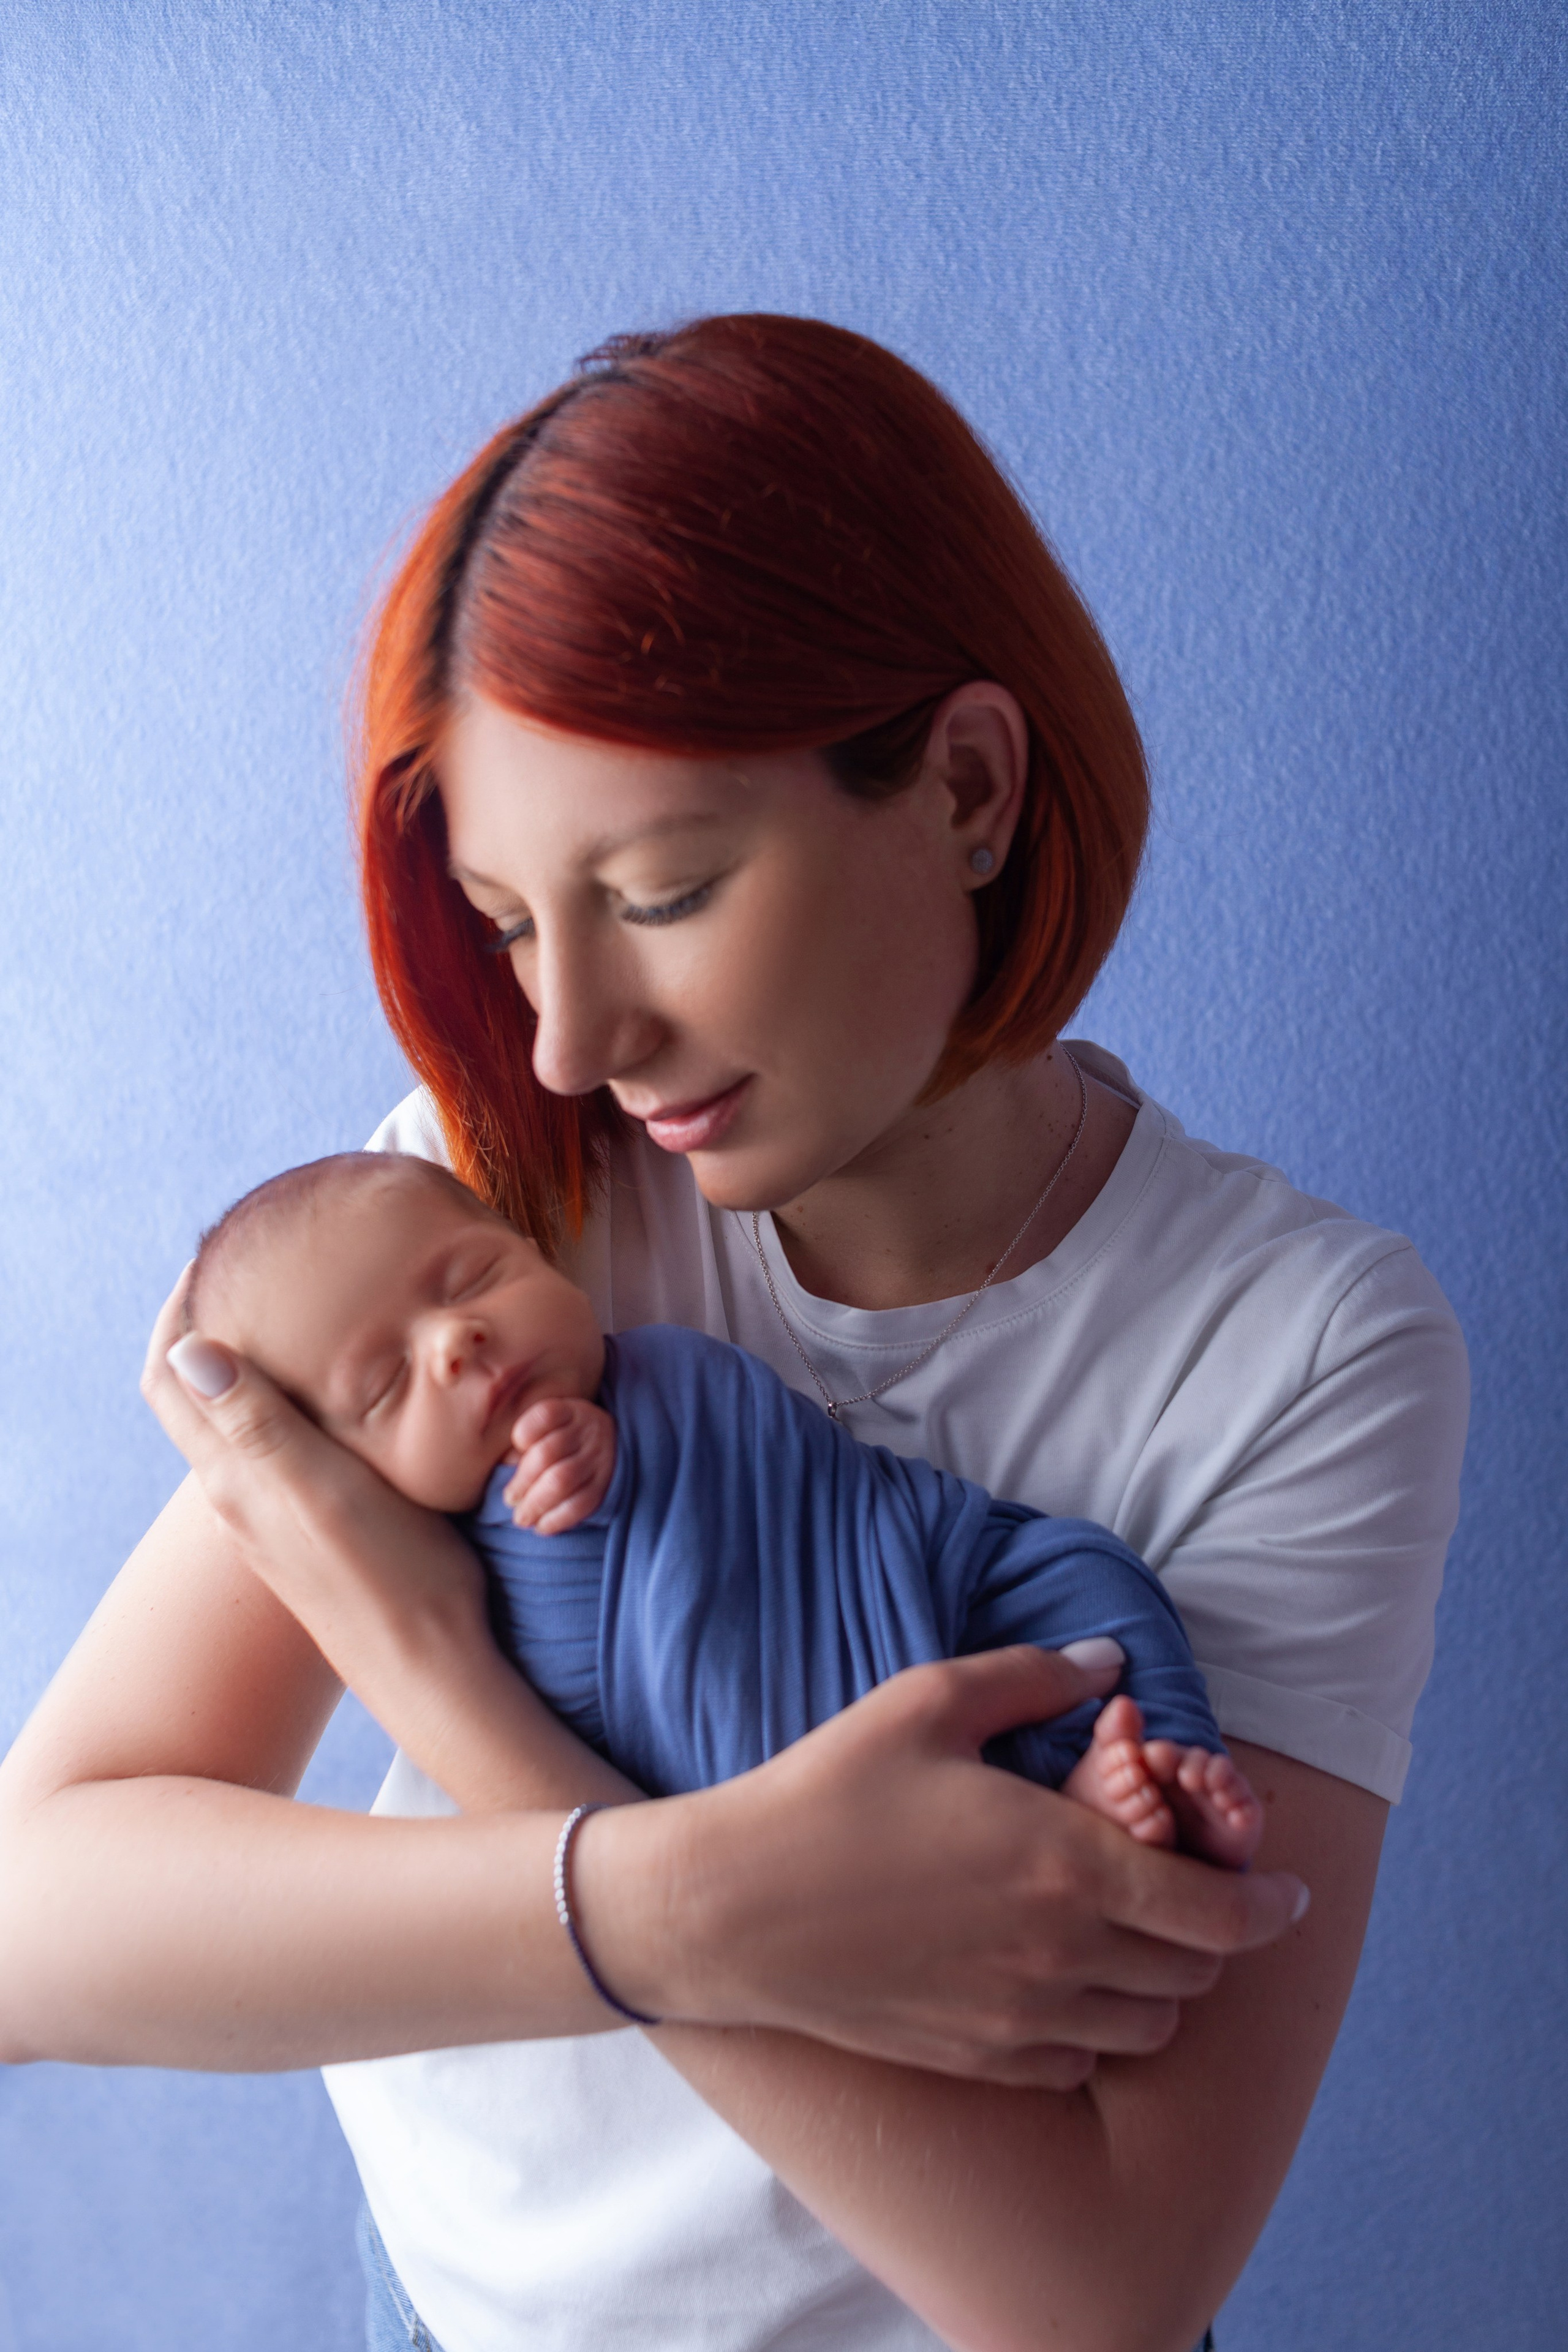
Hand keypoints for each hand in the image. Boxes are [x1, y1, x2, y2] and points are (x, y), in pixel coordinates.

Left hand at [145, 1269, 489, 1686]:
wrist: (426, 1666)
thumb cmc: (384, 1575)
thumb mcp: (318, 1487)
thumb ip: (256, 1420)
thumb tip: (189, 1348)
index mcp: (235, 1478)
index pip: (169, 1381)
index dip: (174, 1313)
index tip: (206, 1258)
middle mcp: (241, 1498)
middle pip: (194, 1399)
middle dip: (206, 1330)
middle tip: (247, 1274)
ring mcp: (274, 1520)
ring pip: (235, 1427)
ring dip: (244, 1368)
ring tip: (286, 1320)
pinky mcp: (310, 1534)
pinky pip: (274, 1454)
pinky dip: (282, 1408)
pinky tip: (328, 1401)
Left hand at [502, 1397, 615, 1533]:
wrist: (609, 1446)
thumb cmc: (563, 1438)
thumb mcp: (548, 1428)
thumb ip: (526, 1442)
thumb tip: (506, 1466)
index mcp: (569, 1411)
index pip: (545, 1415)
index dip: (523, 1433)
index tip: (516, 1448)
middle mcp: (588, 1431)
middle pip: (547, 1453)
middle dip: (522, 1481)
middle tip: (509, 1499)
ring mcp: (599, 1458)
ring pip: (561, 1481)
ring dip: (535, 1503)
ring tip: (521, 1517)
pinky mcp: (605, 1484)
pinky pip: (580, 1504)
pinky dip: (557, 1519)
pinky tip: (542, 1526)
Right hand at [581, 1646, 1308, 2088]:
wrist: (734, 1908)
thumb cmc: (831, 1792)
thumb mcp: (931, 1701)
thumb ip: (1036, 1677)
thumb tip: (1113, 1664)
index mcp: (1071, 1866)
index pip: (1221, 1910)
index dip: (1273, 1905)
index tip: (1290, 1893)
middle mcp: (1065, 1956)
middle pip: (1197, 1974)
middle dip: (1214, 1935)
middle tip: (1191, 1892)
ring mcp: (1022, 2017)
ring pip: (1148, 2027)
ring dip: (1161, 1986)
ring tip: (1130, 1937)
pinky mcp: (978, 2056)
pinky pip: (1080, 2062)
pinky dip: (1096, 2029)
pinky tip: (1062, 1982)